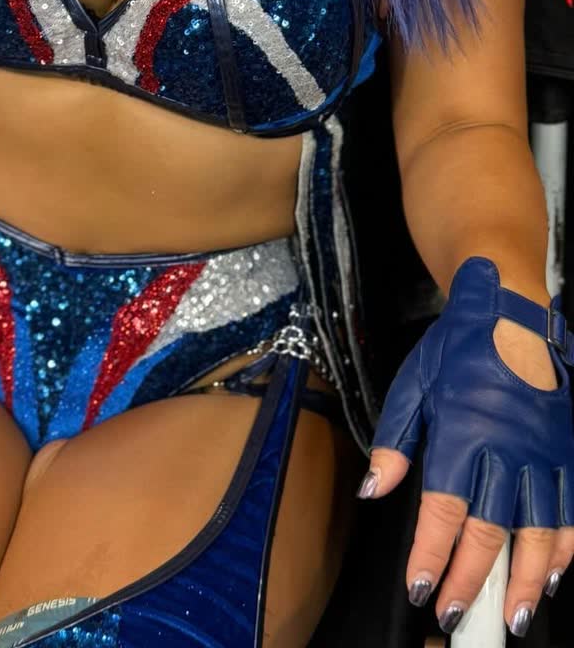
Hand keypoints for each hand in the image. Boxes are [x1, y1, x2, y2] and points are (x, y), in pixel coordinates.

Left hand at [358, 257, 573, 637]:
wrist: (511, 312)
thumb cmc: (457, 349)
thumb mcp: (412, 384)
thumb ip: (394, 440)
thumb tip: (374, 489)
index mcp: (461, 432)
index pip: (444, 510)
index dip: (432, 554)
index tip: (419, 587)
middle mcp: (506, 449)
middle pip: (491, 531)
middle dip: (472, 580)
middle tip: (457, 616)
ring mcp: (543, 453)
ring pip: (539, 532)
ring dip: (525, 579)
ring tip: (511, 615)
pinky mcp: (566, 451)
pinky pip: (570, 511)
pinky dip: (564, 548)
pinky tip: (552, 574)